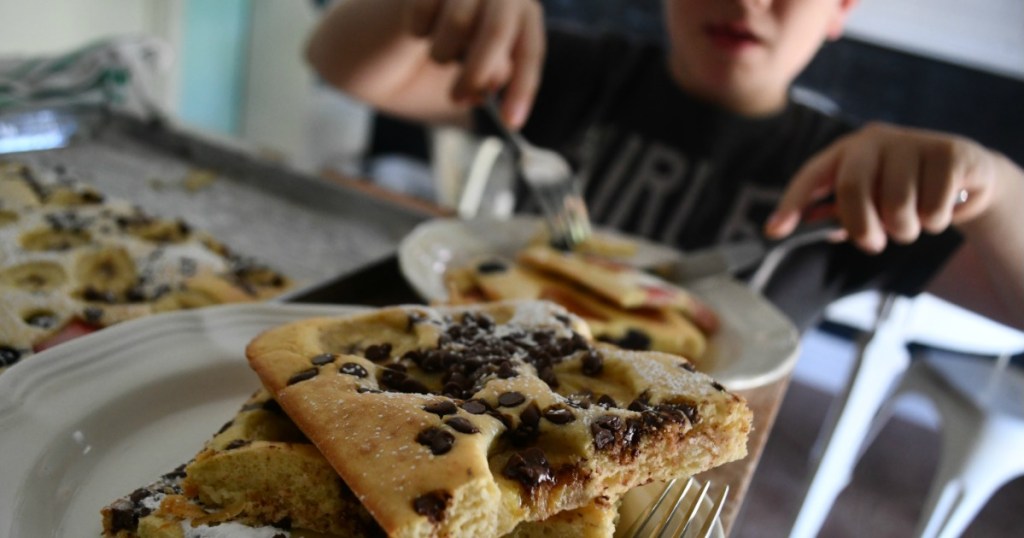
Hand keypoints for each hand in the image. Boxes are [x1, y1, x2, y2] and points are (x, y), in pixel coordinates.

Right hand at [405, 0, 544, 127]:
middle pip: (497, 29)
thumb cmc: (432, 63)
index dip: (523, 87)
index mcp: (519, 12)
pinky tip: (417, 33)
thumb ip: (490, 79)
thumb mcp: (470, 81)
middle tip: (458, 99)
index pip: (530, 49)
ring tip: (437, 56)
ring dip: (443, 52)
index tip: (511, 121)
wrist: (384, 43)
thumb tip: (497, 86)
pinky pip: (425, 7)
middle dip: (476, 72)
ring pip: (459, 21)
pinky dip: (419, 29)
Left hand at [765, 123, 998, 252]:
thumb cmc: (902, 191)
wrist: (965, 175)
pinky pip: (933, 209)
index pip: (811, 176)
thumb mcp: (867, 201)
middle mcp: (873, 140)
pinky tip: (939, 207)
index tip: (774, 232)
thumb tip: (799, 228)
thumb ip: (836, 214)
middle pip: (851, 190)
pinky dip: (935, 222)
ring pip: (897, 207)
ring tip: (912, 221)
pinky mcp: (948, 153)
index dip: (791, 204)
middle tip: (873, 244)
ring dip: (905, 230)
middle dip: (861, 228)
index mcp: (845, 151)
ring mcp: (911, 142)